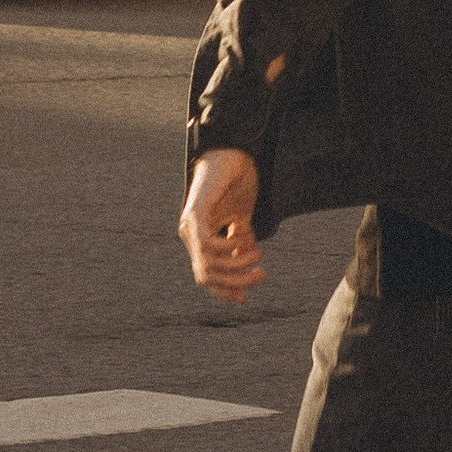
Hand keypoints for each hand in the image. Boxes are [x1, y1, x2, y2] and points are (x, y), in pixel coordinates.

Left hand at [180, 148, 266, 301]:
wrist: (233, 151)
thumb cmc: (236, 181)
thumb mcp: (241, 216)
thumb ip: (240, 238)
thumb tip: (246, 258)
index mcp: (199, 236)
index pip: (206, 275)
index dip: (224, 290)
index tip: (245, 299)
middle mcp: (190, 234)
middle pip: (206, 276)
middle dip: (235, 282)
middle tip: (261, 275)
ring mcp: (190, 224)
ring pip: (207, 264)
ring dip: (236, 266)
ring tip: (259, 257)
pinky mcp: (195, 212)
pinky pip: (206, 244)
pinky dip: (226, 249)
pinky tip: (242, 241)